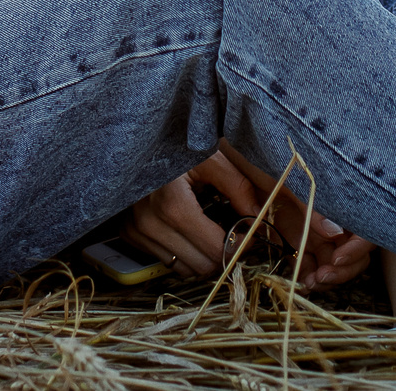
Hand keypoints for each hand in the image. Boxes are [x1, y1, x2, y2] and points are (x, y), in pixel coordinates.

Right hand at [125, 149, 373, 288]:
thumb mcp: (213, 154)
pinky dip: (184, 250)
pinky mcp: (129, 234)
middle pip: (203, 267)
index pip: (217, 252)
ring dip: (204, 255)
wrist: (134, 126)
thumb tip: (266, 218)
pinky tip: (191, 226)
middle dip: (226, 254)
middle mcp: (148, 223)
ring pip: (184, 269)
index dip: (241, 247)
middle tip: (238, 232)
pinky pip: (167, 260)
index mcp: (172, 204)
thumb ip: (241, 186)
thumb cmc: (179, 137)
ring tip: (214, 227)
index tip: (252, 232)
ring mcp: (136, 231)